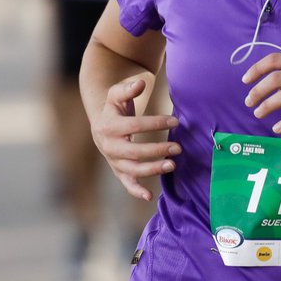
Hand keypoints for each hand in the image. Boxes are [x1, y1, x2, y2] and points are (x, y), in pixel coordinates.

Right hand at [92, 77, 180, 201]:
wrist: (102, 125)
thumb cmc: (114, 108)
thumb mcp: (117, 94)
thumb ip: (128, 88)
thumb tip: (141, 83)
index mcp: (109, 126)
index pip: (135, 125)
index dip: (156, 123)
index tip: (175, 121)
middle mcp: (109, 146)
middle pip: (134, 151)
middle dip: (157, 149)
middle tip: (178, 147)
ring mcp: (114, 161)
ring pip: (133, 169)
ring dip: (153, 169)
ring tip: (173, 165)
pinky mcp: (119, 171)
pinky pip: (127, 184)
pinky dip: (136, 191)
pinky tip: (149, 196)